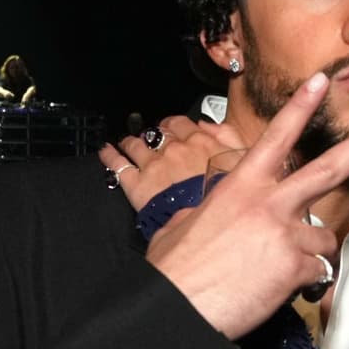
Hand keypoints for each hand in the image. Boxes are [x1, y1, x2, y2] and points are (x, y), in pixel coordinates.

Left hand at [99, 116, 244, 210]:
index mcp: (199, 142)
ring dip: (131, 141)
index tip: (172, 127)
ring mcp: (153, 165)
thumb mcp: (243, 160)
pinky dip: (109, 156)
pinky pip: (117, 165)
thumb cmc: (230, 196)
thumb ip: (228, 136)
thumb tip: (210, 124)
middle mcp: (173, 149)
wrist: (210, 225)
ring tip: (127, 142)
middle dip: (154, 133)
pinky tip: (106, 151)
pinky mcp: (137, 185)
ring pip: (136, 145)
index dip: (174, 124)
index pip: (180, 123)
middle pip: (157, 133)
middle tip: (151, 137)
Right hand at [146, 72, 348, 339]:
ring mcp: (287, 234)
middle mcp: (270, 203)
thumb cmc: (173, 271)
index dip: (300, 107)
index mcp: (241, 186)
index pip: (277, 137)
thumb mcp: (182, 225)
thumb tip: (206, 215)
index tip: (321, 81)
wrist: (177, 308)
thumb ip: (207, 212)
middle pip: (330, 167)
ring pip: (324, 238)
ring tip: (276, 271)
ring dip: (310, 254)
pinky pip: (316, 273)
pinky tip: (273, 290)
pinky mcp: (297, 267)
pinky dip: (301, 283)